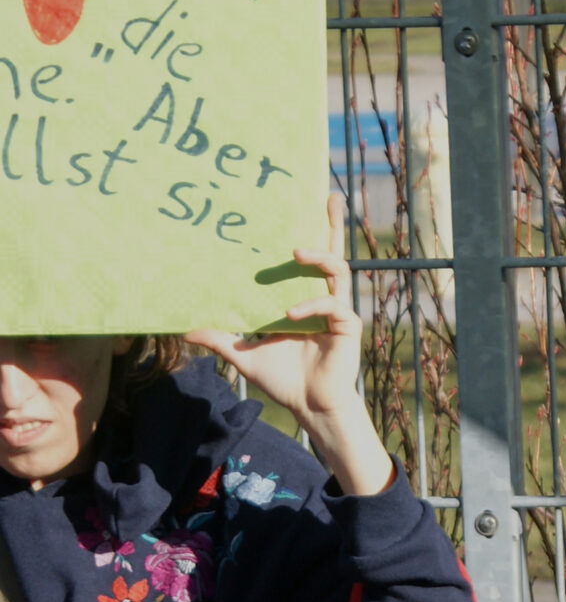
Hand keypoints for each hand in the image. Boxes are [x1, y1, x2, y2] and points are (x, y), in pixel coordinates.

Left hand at [184, 196, 391, 496]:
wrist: (308, 406)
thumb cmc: (283, 380)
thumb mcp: (244, 354)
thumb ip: (219, 338)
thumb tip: (183, 331)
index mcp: (301, 298)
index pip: (305, 260)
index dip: (305, 232)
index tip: (294, 204)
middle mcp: (320, 298)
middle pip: (331, 252)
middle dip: (332, 223)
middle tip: (328, 195)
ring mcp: (336, 310)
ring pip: (338, 269)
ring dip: (319, 256)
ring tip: (295, 252)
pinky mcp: (346, 326)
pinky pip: (331, 305)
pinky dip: (310, 306)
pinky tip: (290, 313)